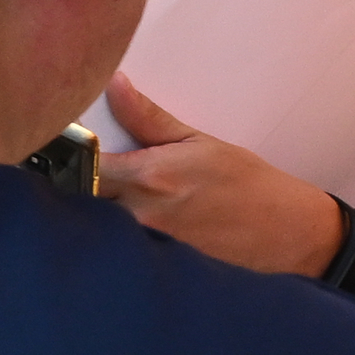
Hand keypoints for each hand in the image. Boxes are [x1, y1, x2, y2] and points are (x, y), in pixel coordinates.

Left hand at [93, 75, 341, 274]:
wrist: (286, 233)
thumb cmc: (248, 186)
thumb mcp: (198, 141)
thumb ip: (148, 118)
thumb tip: (116, 86)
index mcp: (150, 178)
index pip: (83, 166)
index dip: (70, 156)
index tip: (68, 148)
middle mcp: (142, 216)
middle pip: (82, 201)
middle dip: (77, 186)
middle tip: (81, 175)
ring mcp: (148, 247)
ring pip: (99, 229)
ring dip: (96, 214)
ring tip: (109, 200)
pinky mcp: (156, 267)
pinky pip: (121, 251)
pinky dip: (117, 240)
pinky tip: (127, 232)